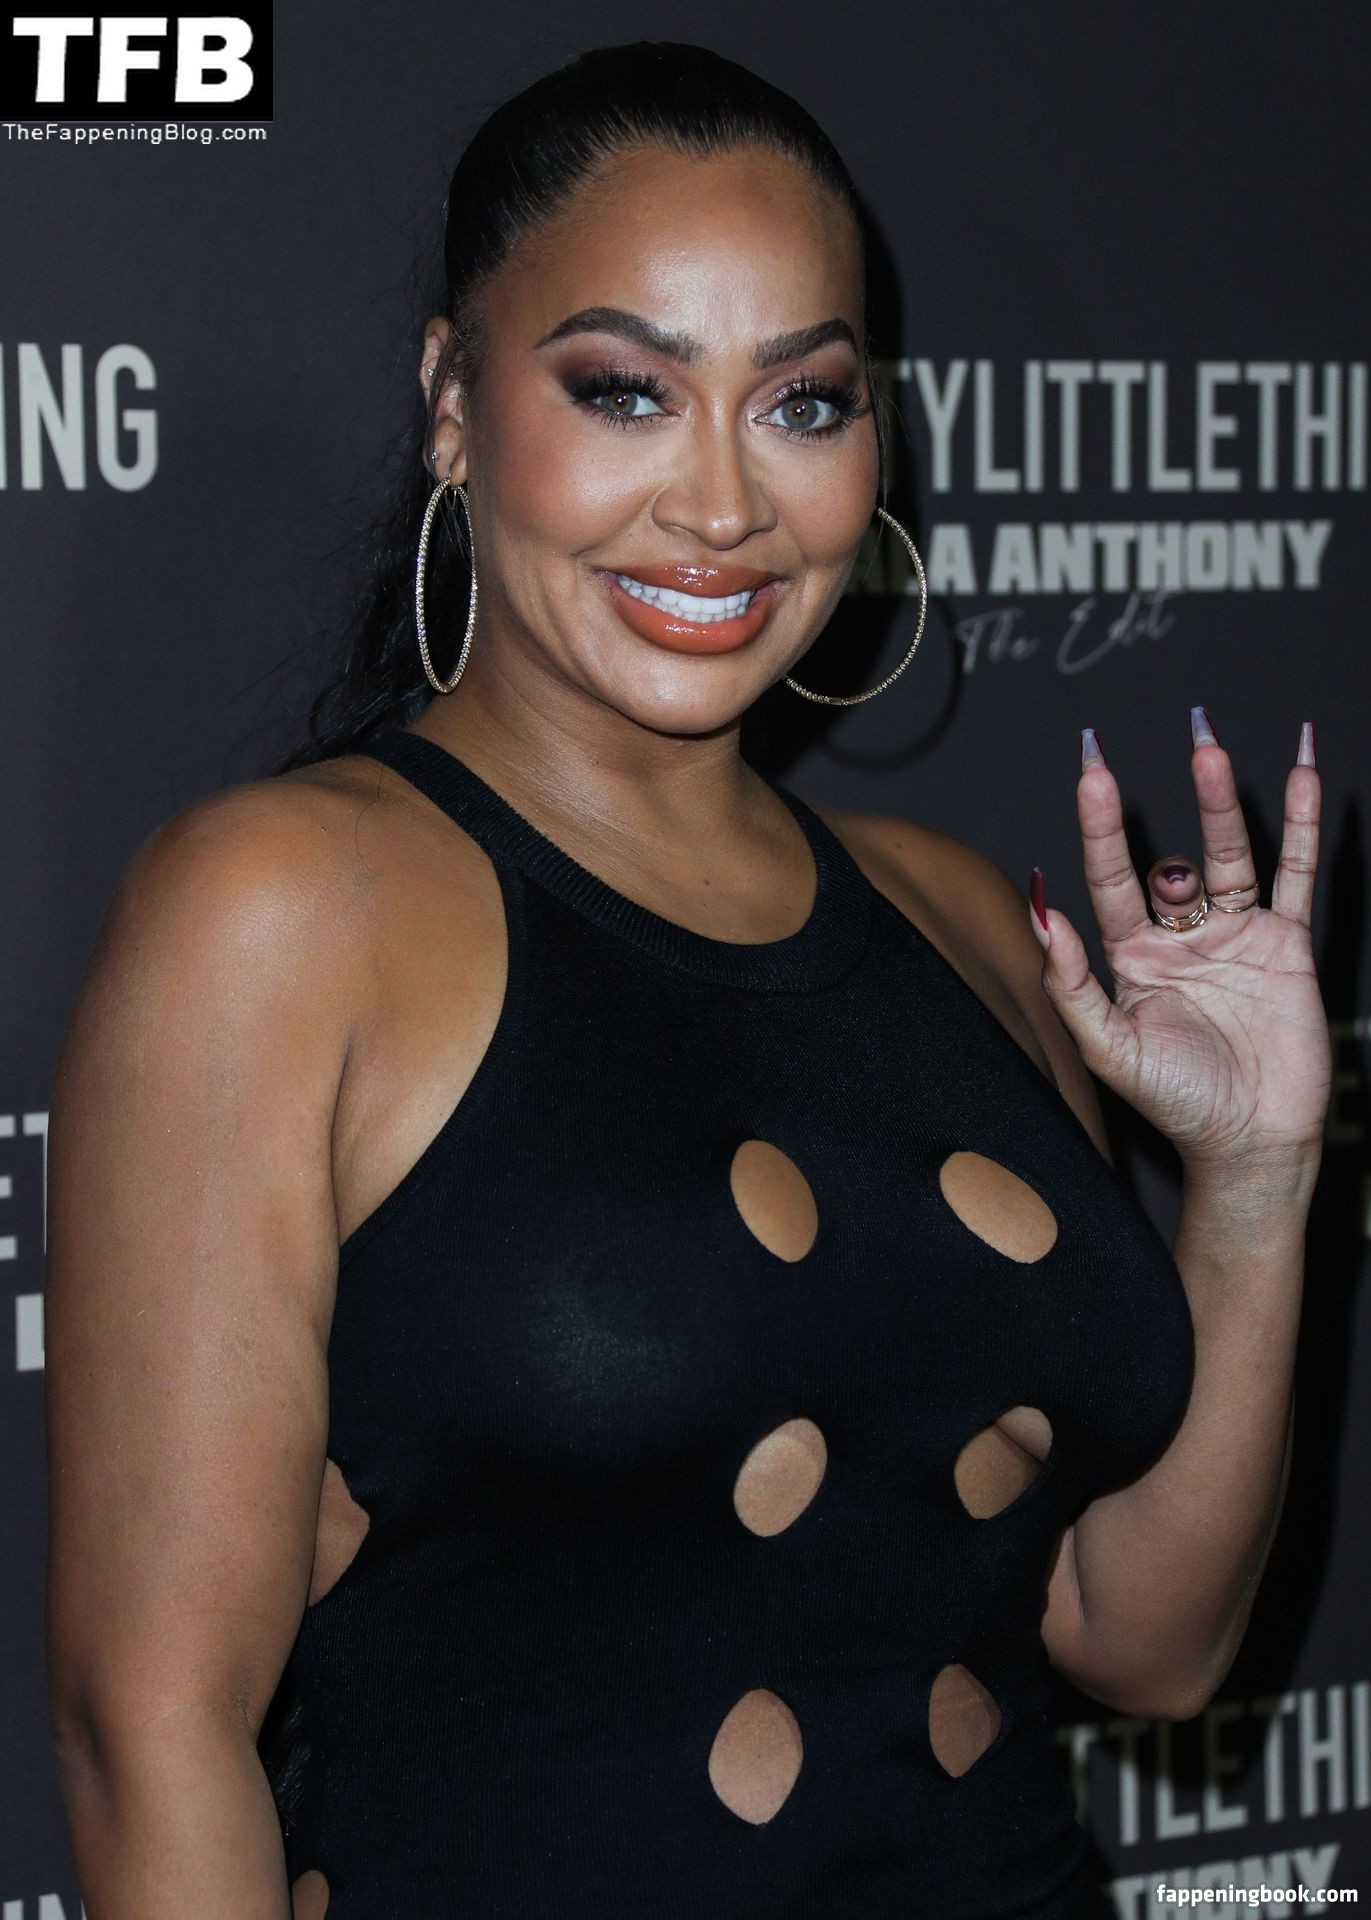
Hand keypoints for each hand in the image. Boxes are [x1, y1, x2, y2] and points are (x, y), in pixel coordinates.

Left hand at [1029, 709, 1330, 1179]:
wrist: (1250, 1140)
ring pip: (1228, 854)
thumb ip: (1071, 984)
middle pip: (1168, 857)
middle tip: (1150, 749)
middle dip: (1160, 806)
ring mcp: (1234, 933)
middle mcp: (1180, 936)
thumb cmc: (1175, 1101)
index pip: (1109, 877)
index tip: (1093, 775)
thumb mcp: (1110, 1048)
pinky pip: (1294, 874)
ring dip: (1221, 803)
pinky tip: (1302, 776)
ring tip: (1210, 750)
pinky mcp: (1285, 943)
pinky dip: (1298, 826)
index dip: (1100, 827)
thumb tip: (1040, 913)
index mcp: (1131, 955)